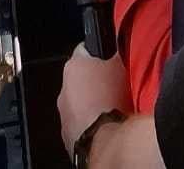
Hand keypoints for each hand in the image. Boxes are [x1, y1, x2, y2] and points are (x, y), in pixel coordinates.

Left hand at [57, 44, 130, 158]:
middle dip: (96, 82)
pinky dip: (91, 126)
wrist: (105, 141)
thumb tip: (119, 42)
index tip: (109, 57)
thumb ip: (118, 51)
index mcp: (73, 66)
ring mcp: (64, 116)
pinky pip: (80, 126)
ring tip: (112, 110)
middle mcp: (63, 89)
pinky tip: (105, 128)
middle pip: (81, 79)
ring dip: (92, 105)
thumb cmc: (111, 100)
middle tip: (115, 87)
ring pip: (79, 104)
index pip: (84, 50)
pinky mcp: (68, 138)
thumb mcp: (120, 66)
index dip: (99, 52)